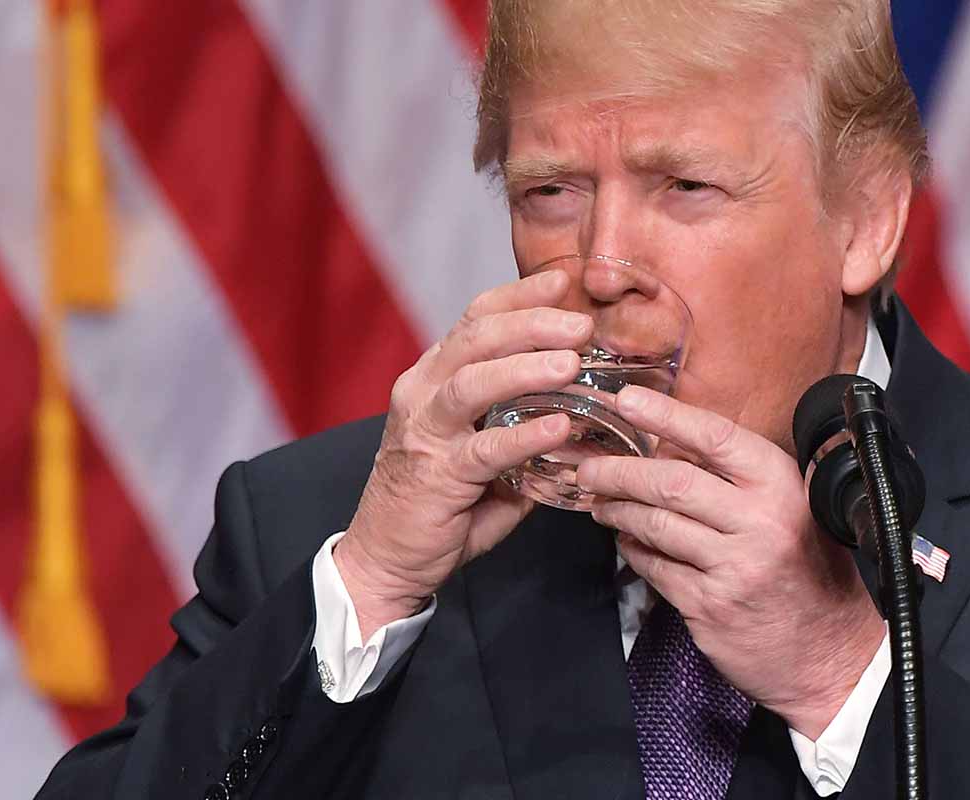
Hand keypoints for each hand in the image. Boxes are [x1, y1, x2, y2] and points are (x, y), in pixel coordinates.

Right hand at [335, 270, 592, 638]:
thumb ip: (522, 429)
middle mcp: (423, 393)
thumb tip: (582, 418)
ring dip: (525, 368)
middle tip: (581, 324)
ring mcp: (425, 432)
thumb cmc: (440, 502)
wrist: (387, 559)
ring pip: (472, 382)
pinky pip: (484, 447)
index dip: (519, 297)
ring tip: (571, 363)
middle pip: (475, 337)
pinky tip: (558, 426)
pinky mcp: (436, 475)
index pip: (476, 320)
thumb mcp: (483, 451)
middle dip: (531, 323)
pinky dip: (523, 435)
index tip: (562, 282)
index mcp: (435, 378)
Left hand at [576, 386, 884, 738]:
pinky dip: (634, 551)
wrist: (828, 650)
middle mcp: (760, 522)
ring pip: (656, 524)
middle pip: (670, 482)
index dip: (665, 414)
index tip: (627, 400)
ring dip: (618, 511)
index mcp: (780, 486)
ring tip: (602, 504)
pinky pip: (655, 568)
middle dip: (619, 472)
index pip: (714, 437)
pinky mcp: (710, 606)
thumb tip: (675, 444)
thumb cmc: (807, 570)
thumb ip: (741, 477)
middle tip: (590, 467)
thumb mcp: (792, 507)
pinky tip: (628, 542)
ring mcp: (733, 566)